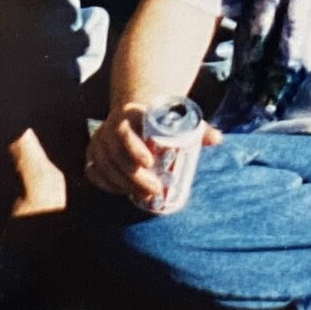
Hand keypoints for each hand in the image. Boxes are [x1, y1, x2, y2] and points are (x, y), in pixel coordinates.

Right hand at [84, 102, 221, 205]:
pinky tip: (122, 192)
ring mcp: (98, 140)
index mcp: (129, 113)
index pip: (124, 131)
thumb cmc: (161, 120)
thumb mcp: (179, 119)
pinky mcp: (92, 154)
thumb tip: (217, 139)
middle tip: (154, 190)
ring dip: (122, 184)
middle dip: (133, 176)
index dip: (133, 148)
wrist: (137, 113)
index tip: (150, 163)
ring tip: (143, 196)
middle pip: (115, 154)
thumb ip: (197, 128)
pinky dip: (106, 184)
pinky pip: (93, 171)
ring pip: (104, 165)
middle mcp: (109, 125)